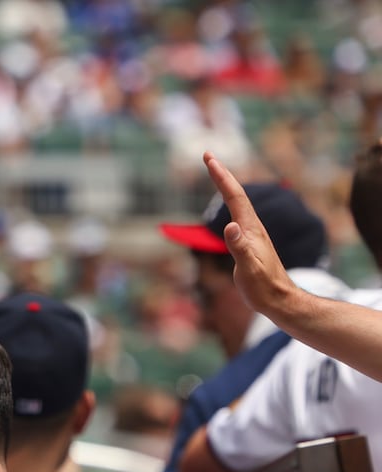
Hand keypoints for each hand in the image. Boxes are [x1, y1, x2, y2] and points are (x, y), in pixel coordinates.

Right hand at [203, 151, 300, 316]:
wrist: (278, 299)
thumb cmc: (262, 286)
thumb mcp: (248, 267)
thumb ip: (239, 247)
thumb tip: (230, 225)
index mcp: (250, 228)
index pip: (234, 196)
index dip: (221, 176)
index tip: (209, 158)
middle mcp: (251, 226)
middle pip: (236, 194)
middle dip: (222, 175)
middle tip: (208, 156)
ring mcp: (251, 234)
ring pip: (237, 203)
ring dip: (226, 187)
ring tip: (216, 174)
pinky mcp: (248, 243)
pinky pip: (236, 216)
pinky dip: (228, 204)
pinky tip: (227, 207)